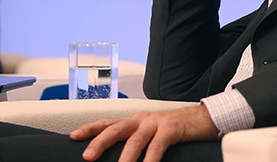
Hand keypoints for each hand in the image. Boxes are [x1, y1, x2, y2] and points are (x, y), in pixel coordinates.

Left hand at [70, 104, 218, 161]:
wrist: (203, 119)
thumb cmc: (175, 131)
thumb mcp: (152, 136)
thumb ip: (136, 144)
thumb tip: (121, 159)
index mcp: (135, 121)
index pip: (108, 123)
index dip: (90, 129)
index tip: (73, 136)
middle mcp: (142, 120)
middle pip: (116, 128)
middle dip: (100, 141)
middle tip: (88, 156)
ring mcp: (156, 123)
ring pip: (135, 139)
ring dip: (125, 156)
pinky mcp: (171, 129)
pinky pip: (158, 145)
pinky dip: (150, 159)